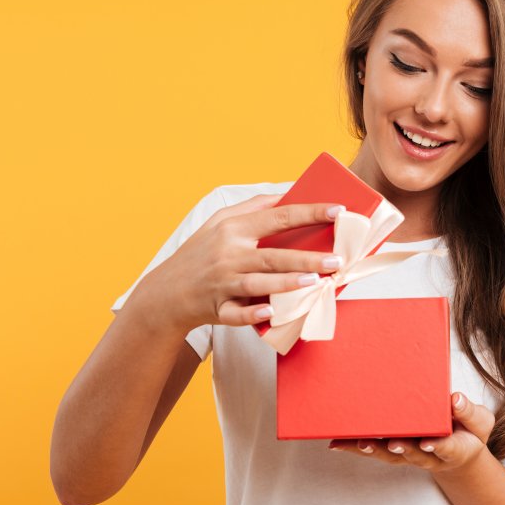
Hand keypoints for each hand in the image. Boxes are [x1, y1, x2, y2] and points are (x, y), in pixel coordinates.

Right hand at [136, 194, 345, 331]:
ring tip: (317, 282)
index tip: (338, 210)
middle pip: (273, 255)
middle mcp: (229, 254)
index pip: (279, 216)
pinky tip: (271, 310)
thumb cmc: (202, 252)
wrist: (166, 292)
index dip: (310, 212)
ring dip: (287, 283)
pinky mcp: (217, 309)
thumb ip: (256, 206)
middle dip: (306, 258)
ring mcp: (222, 283)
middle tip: (336, 260)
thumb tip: (289, 190)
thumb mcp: (221, 221)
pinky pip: (236, 314)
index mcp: (234, 229)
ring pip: (258, 283)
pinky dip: (252, 313)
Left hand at [328, 392, 495, 474]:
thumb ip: (469, 413)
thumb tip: (455, 399)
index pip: (447, 448)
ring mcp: (410, 454)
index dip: (438, 446)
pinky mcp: (394, 450)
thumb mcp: (480, 422)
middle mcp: (429, 455)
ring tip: (359, 443)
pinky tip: (337, 443)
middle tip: (391, 443)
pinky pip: (375, 449)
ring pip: (390, 455)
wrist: (460, 451)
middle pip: (413, 455)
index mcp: (454, 448)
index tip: (429, 443)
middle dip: (401, 449)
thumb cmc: (469, 431)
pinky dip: (355, 447)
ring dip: (375, 450)